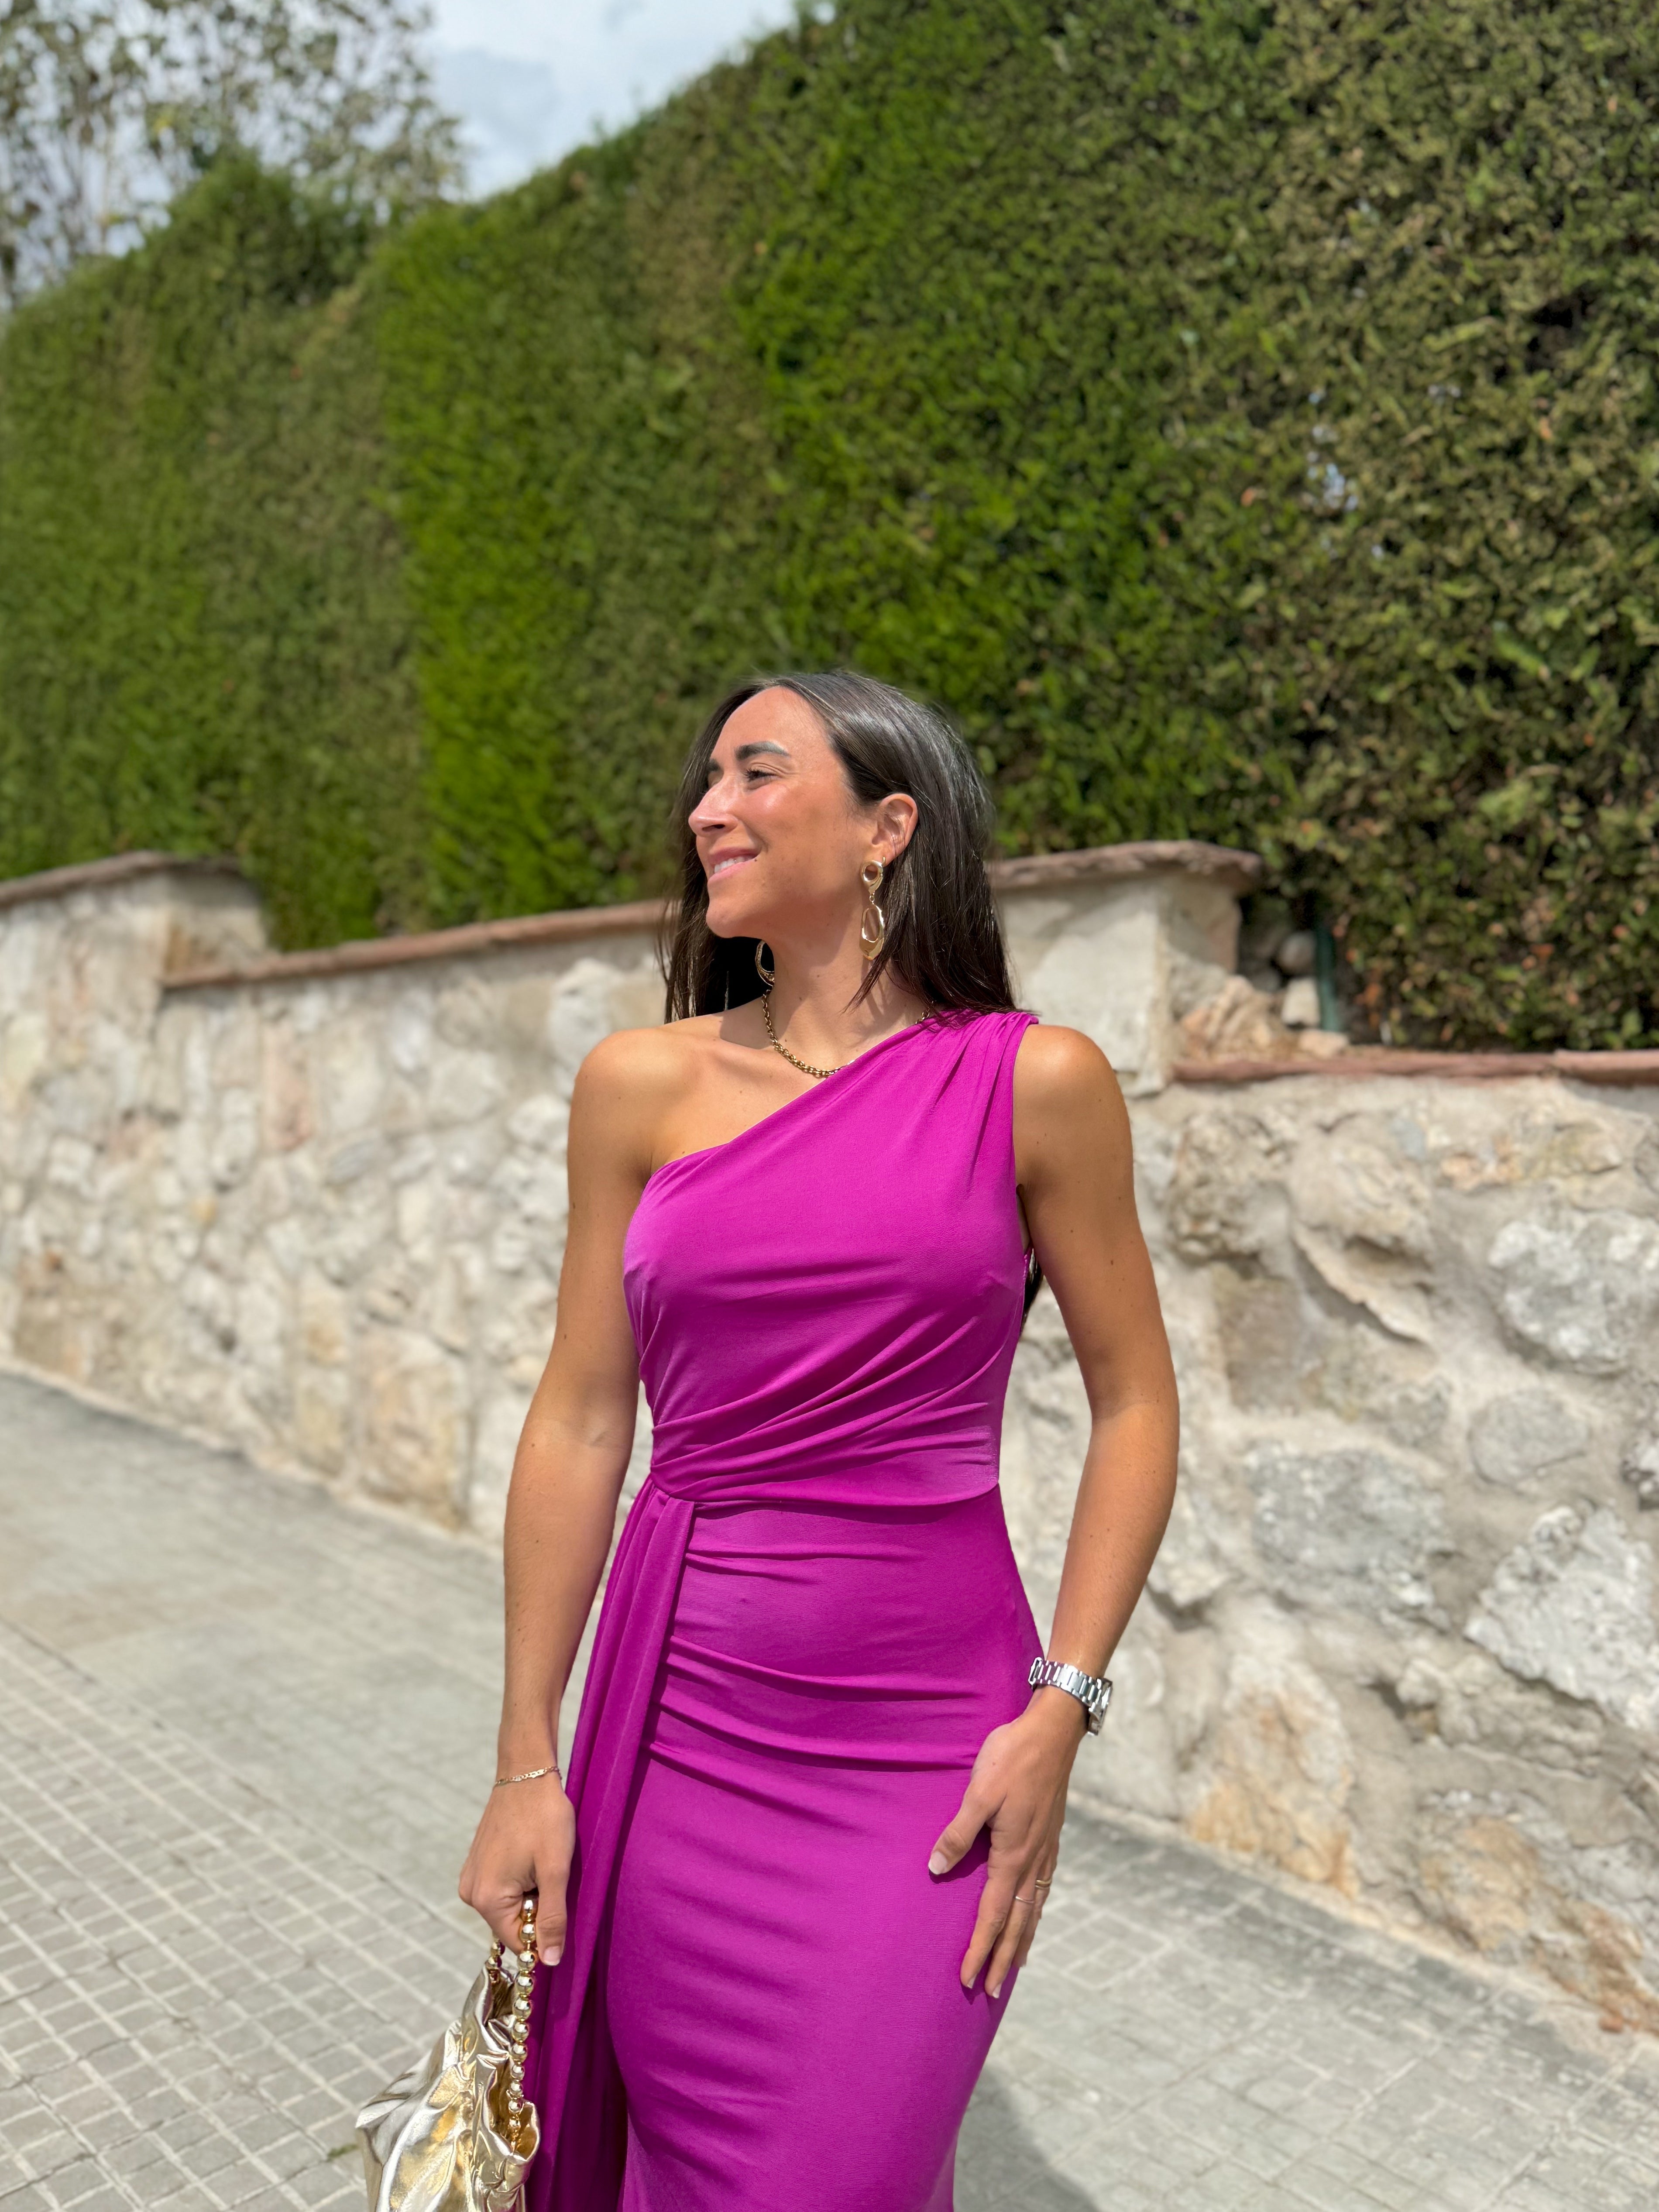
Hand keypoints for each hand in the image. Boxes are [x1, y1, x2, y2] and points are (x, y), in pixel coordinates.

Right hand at [458, 1770, 573, 1965]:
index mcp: (487, 1899)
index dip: (544, 1932)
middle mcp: (471, 1893)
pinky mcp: (477, 1864)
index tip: (560, 1904)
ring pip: (510, 1906)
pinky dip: (522, 1880)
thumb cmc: (544, 1818)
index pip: (519, 1942)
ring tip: (541, 1861)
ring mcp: (471, 1877)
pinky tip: (531, 1855)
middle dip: (537, 1909)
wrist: (526, 1773)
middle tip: (551, 1875)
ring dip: (531, 1893)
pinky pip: (503, 1889)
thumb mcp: (556, 1870)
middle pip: (513, 1924)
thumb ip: (552, 1919)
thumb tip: (549, 1963)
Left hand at [926, 1693, 1080, 1998]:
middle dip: (1003, 1958)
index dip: (980, 1949)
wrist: (1053, 1732)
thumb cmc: (1011, 1758)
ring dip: (1022, 1939)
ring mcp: (1046, 1849)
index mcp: (1013, 1854)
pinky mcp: (1051, 1837)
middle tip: (990, 1991)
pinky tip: (1033, 1912)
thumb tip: (937, 1870)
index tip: (968, 1979)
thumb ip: (958, 1833)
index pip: (993, 1915)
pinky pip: (1044, 1887)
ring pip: (1034, 1907)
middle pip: (1018, 1922)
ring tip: (1015, 1966)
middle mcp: (1033, 1860)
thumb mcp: (978, 1794)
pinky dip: (1036, 1911)